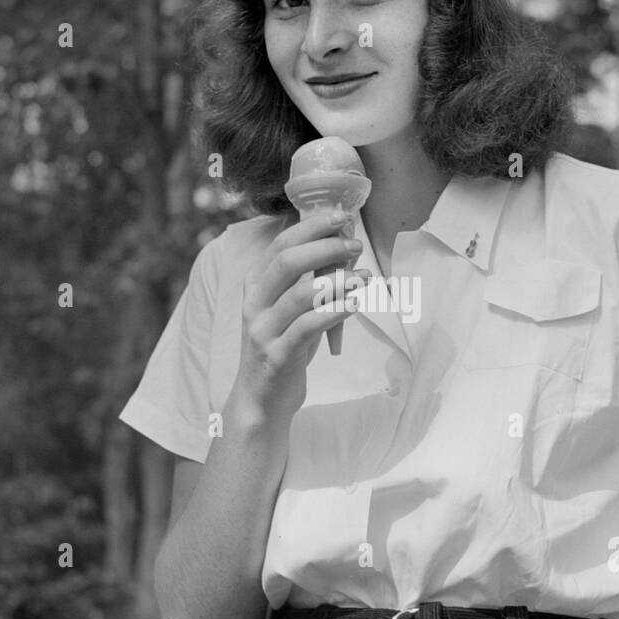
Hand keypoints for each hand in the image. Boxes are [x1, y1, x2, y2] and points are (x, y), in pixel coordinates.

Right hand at [234, 208, 368, 420]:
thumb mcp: (288, 310)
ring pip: (299, 294)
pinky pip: (307, 328)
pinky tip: (355, 304)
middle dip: (325, 246)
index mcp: (256, 286)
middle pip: (287, 261)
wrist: (261, 401)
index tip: (342, 217)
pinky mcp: (277, 356)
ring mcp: (263, 331)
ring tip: (364, 276)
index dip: (312, 227)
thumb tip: (341, 249)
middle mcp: (255, 304)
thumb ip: (306, 282)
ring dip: (337, 280)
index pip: (281, 244)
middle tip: (355, 246)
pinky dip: (334, 312)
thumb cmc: (282, 348)